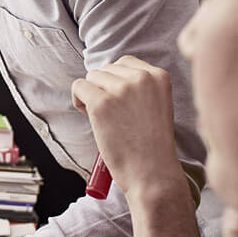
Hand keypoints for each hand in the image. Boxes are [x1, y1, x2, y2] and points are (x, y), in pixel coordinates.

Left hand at [71, 56, 185, 203]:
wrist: (153, 173)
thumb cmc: (151, 145)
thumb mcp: (156, 104)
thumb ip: (138, 86)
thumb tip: (105, 74)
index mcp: (159, 76)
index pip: (125, 63)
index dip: (116, 82)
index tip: (121, 104)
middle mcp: (142, 77)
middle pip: (106, 69)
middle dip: (104, 89)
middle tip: (114, 115)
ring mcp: (121, 89)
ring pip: (91, 77)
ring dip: (92, 95)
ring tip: (105, 119)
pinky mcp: (102, 103)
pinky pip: (78, 87)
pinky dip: (79, 101)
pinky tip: (90, 117)